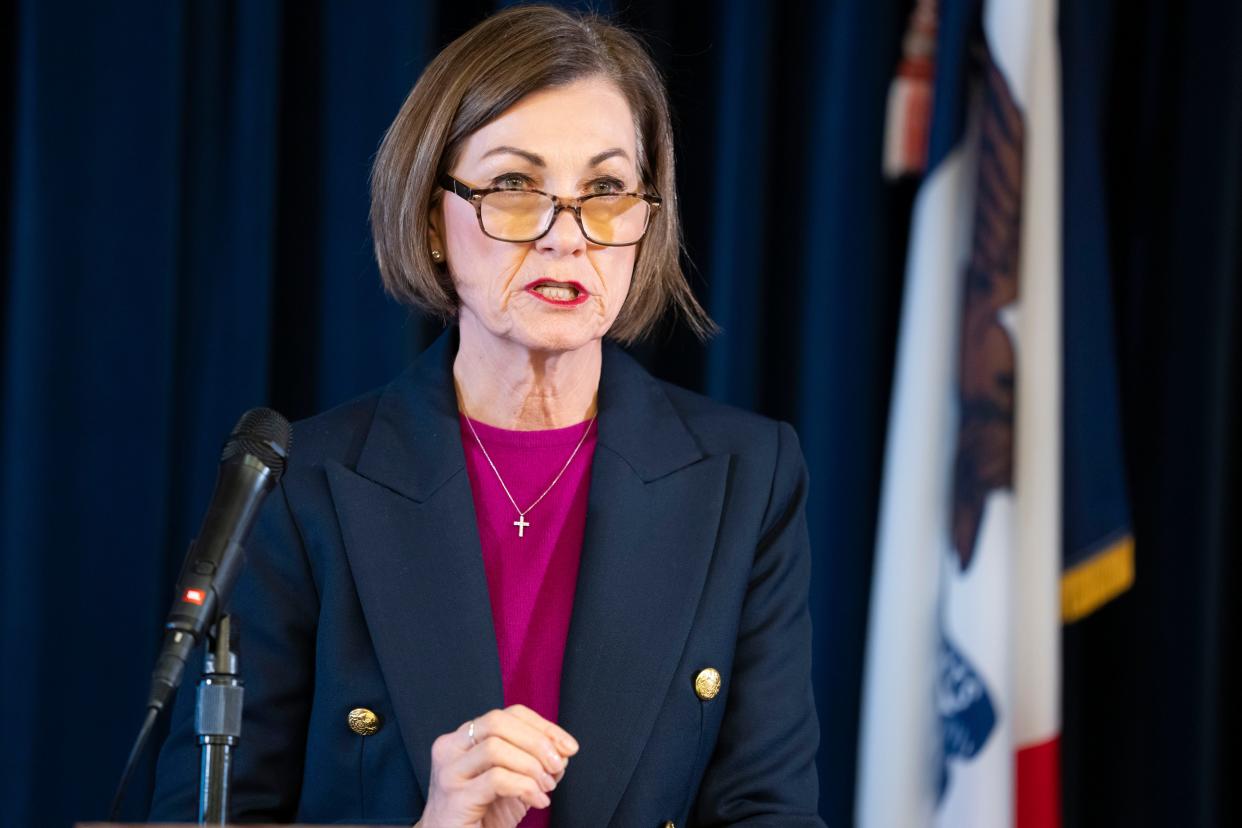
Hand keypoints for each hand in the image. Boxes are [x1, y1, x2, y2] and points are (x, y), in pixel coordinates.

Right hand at [417, 704, 578, 827]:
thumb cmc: (483, 814)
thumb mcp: (513, 780)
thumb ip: (534, 761)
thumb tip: (563, 750)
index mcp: (464, 737)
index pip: (508, 714)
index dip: (543, 726)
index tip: (568, 746)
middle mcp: (450, 748)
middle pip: (498, 722)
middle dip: (537, 741)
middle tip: (558, 766)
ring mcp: (449, 773)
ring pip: (496, 748)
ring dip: (531, 766)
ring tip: (546, 787)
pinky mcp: (454, 799)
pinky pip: (496, 779)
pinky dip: (525, 787)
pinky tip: (538, 800)